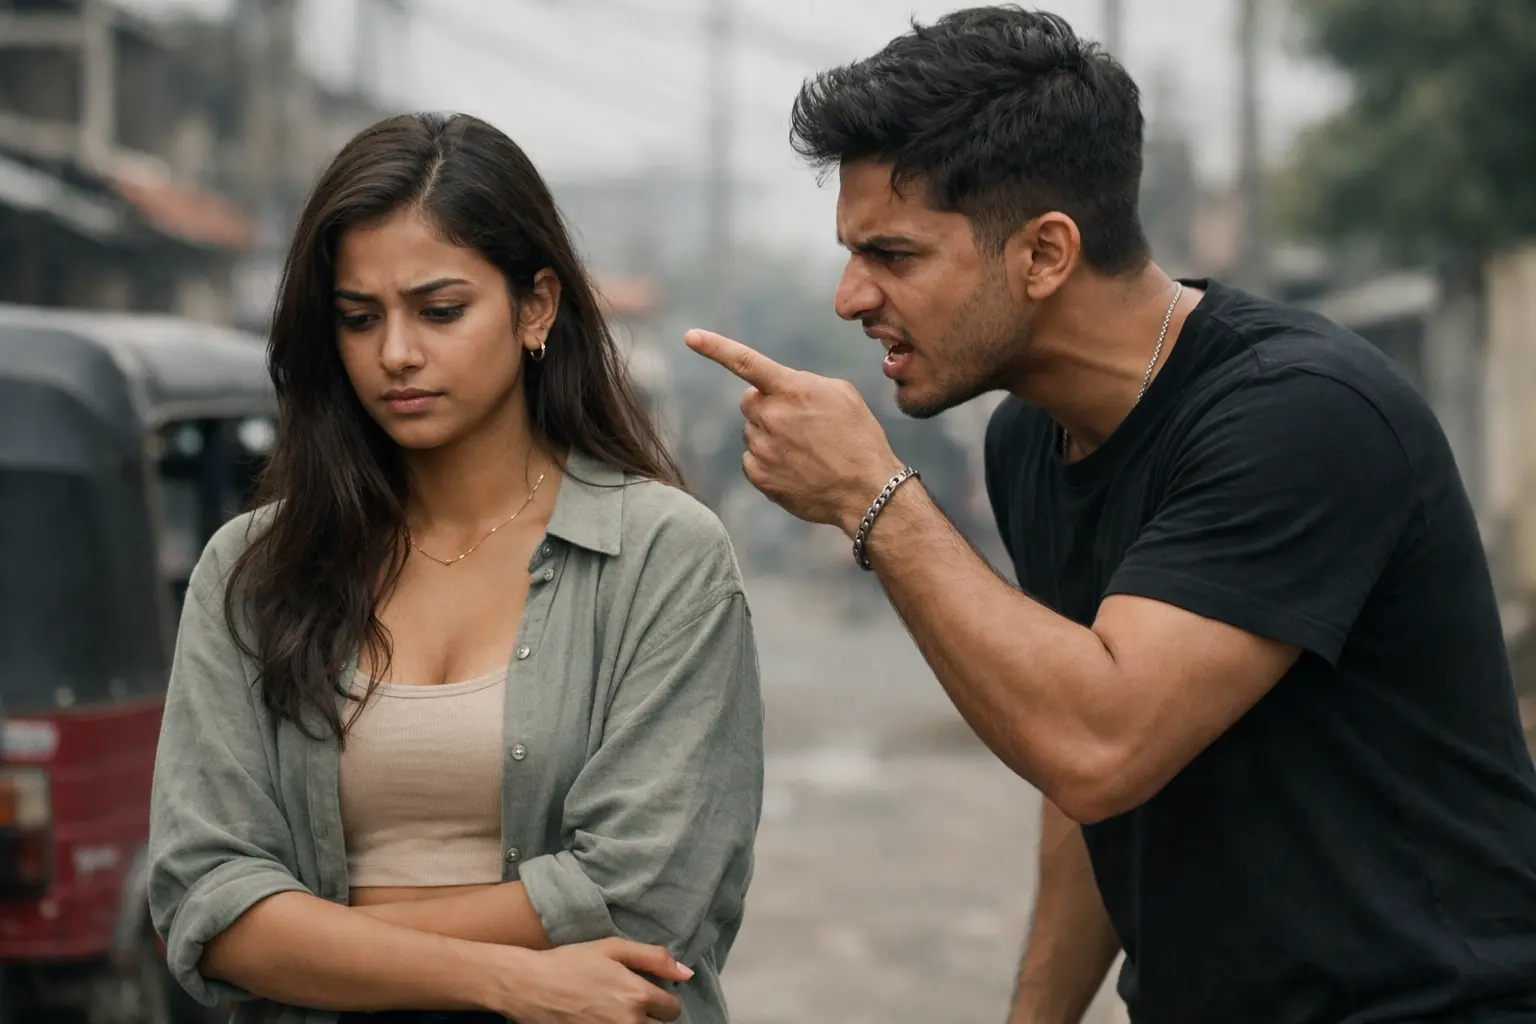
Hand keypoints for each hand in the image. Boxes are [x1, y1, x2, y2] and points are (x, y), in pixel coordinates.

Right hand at [497, 938, 689, 1023]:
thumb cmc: (570, 962)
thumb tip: (687, 973)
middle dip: (653, 1017)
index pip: (673, 1009)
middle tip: (632, 1004)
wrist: (530, 985)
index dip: (664, 1000)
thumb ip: (654, 958)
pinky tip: (606, 1020)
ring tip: (620, 1012)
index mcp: (636, 996)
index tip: (649, 994)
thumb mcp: (613, 948)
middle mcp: (628, 1022)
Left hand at [685, 329, 905, 534]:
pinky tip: (796, 469)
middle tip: (796, 423)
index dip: (714, 347)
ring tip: (806, 451)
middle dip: (765, 406)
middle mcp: (771, 416)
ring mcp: (763, 448)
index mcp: (792, 389)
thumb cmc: (859, 439)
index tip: (690, 336)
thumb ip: (804, 384)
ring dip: (770, 436)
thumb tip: (782, 389)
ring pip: (752, 432)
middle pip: (749, 402)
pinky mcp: (759, 476)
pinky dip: (768, 462)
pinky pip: (751, 460)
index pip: (745, 362)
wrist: (866, 491)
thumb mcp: (842, 395)